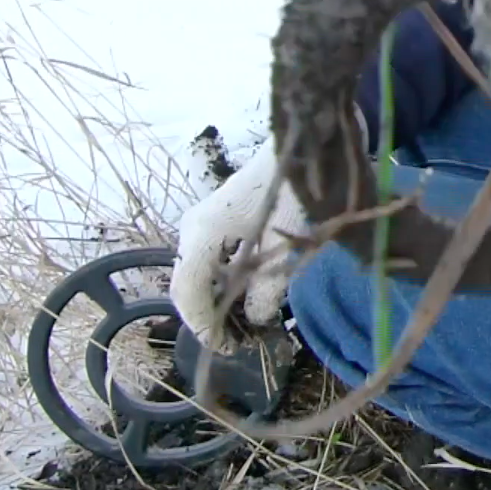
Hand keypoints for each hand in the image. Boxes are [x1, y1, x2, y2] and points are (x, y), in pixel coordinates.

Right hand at [171, 133, 307, 351]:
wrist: (304, 141)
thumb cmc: (295, 186)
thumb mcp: (289, 241)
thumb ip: (269, 284)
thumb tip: (254, 318)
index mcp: (202, 232)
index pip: (187, 291)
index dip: (203, 325)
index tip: (225, 348)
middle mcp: (194, 228)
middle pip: (188, 286)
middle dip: (209, 317)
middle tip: (239, 343)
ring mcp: (205, 223)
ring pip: (200, 276)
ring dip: (218, 302)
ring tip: (245, 325)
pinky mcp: (220, 221)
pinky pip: (213, 262)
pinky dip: (226, 284)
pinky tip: (249, 297)